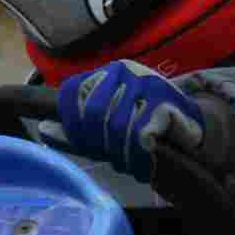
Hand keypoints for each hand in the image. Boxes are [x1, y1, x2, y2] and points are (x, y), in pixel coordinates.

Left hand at [55, 59, 205, 182]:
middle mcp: (124, 71)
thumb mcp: (106, 128)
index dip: (73, 127)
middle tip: (115, 159)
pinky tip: (146, 164)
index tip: (88, 146)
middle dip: (101, 145)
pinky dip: (140, 157)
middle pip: (92, 114)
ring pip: (117, 127)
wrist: (192, 131)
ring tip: (133, 163)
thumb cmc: (144, 129)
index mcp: (105, 74)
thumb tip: (43, 129)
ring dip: (123, 156)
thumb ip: (75, 131)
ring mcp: (146, 83)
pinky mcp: (165, 101)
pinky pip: (141, 135)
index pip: (71, 94)